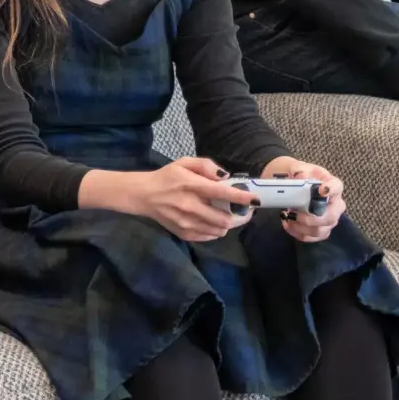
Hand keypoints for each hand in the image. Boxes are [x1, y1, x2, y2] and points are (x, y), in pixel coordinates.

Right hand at [127, 157, 257, 241]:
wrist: (143, 195)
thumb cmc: (166, 177)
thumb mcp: (184, 163)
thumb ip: (206, 166)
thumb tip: (226, 178)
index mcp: (191, 185)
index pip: (221, 193)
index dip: (241, 198)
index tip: (255, 200)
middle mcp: (189, 206)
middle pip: (225, 219)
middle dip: (240, 216)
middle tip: (243, 211)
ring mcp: (186, 222)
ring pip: (219, 230)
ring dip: (228, 224)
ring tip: (227, 215)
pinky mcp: (183, 233)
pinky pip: (209, 237)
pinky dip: (216, 230)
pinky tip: (212, 221)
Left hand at [261, 156, 344, 242]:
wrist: (291, 182)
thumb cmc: (299, 174)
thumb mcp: (298, 167)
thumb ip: (299, 171)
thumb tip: (301, 177)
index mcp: (333, 186)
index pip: (337, 187)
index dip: (331, 190)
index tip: (321, 190)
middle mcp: (335, 205)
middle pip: (331, 217)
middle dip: (311, 219)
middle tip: (294, 213)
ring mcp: (329, 219)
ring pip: (321, 230)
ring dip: (301, 227)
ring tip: (287, 217)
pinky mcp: (320, 229)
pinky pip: (312, 237)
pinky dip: (298, 233)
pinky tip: (287, 225)